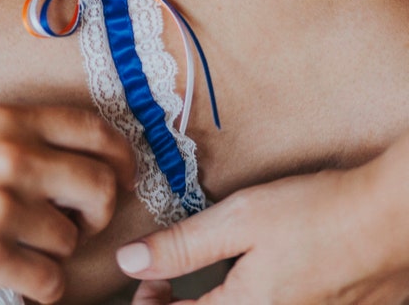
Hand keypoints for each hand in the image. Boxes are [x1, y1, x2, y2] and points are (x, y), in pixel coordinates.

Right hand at [0, 104, 135, 302]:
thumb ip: (21, 136)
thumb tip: (68, 162)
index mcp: (10, 119)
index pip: (94, 129)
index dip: (122, 154)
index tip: (124, 174)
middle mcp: (13, 155)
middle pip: (100, 184)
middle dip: (102, 209)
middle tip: (84, 220)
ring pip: (72, 236)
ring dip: (63, 249)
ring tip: (36, 249)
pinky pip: (47, 279)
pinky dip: (46, 285)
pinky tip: (28, 281)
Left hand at [120, 135, 408, 304]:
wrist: (389, 219)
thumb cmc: (314, 215)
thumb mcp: (238, 221)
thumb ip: (180, 247)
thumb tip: (129, 262)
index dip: (150, 304)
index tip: (149, 277)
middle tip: (166, 278)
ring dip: (210, 304)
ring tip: (200, 278)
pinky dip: (245, 300)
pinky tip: (249, 278)